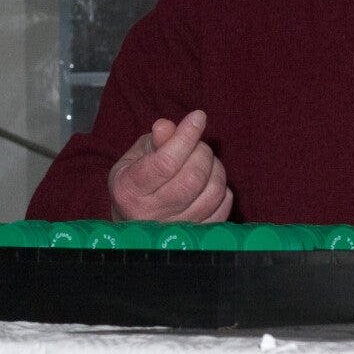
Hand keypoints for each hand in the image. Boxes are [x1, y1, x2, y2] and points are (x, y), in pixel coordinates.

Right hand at [107, 109, 232, 222]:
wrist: (135, 222)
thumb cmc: (137, 182)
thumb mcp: (136, 157)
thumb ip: (154, 141)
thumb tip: (167, 126)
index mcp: (129, 190)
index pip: (165, 162)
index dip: (186, 136)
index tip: (198, 117)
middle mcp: (150, 214)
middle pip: (192, 178)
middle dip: (202, 151)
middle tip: (196, 145)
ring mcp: (176, 228)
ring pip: (212, 192)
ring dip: (215, 168)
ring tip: (203, 162)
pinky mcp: (197, 236)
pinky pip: (223, 206)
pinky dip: (222, 188)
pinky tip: (208, 182)